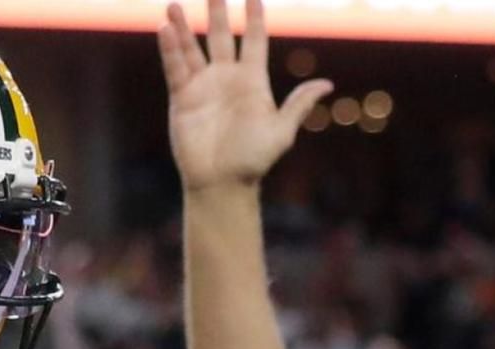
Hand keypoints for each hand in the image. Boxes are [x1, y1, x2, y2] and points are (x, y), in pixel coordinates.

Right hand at [158, 0, 332, 191]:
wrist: (222, 184)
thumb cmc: (254, 161)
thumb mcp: (281, 132)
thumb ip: (299, 105)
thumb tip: (327, 84)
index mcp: (253, 82)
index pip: (254, 40)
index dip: (255, 18)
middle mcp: (227, 79)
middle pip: (221, 36)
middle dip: (218, 12)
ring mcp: (203, 86)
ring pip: (192, 48)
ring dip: (184, 26)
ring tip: (175, 5)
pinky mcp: (182, 98)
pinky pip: (175, 67)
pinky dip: (170, 49)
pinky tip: (166, 28)